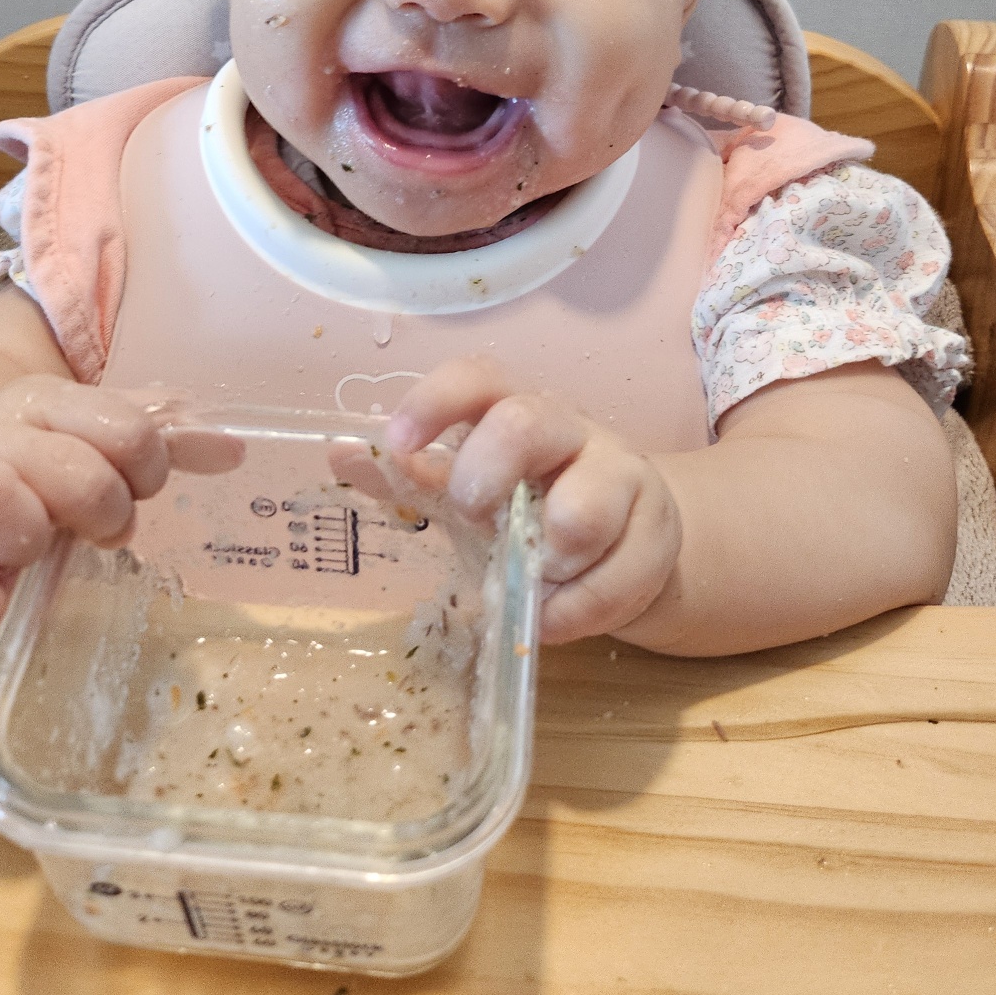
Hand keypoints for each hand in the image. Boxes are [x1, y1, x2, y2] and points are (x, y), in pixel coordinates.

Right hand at [0, 377, 238, 639]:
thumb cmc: (35, 459)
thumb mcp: (91, 433)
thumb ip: (160, 440)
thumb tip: (233, 451)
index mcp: (44, 404)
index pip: (125, 429)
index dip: (148, 465)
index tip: (139, 482)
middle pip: (72, 471)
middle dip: (105, 508)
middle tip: (99, 526)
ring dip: (34, 536)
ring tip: (41, 548)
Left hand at [387, 356, 681, 644]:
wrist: (636, 539)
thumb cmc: (532, 508)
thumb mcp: (470, 490)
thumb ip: (412, 475)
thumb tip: (338, 451)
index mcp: (513, 410)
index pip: (478, 379)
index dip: (436, 400)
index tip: (399, 441)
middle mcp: (570, 429)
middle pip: (530, 422)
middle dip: (488, 474)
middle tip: (474, 517)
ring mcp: (621, 475)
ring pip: (585, 506)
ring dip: (545, 558)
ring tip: (532, 579)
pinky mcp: (657, 532)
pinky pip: (615, 579)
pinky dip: (574, 612)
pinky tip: (556, 616)